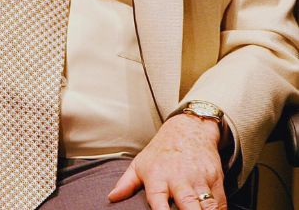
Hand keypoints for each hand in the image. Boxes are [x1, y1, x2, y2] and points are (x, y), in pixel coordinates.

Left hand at [107, 113, 224, 208]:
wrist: (189, 130)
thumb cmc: (161, 151)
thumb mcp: (140, 164)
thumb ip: (126, 183)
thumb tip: (111, 198)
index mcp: (157, 177)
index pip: (158, 200)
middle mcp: (179, 179)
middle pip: (188, 205)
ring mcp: (199, 180)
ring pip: (207, 205)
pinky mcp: (216, 180)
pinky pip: (220, 203)